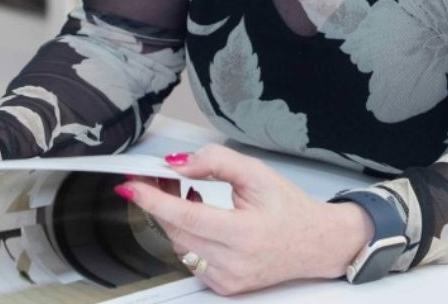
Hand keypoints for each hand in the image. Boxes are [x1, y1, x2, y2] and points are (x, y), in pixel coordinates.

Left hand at [117, 144, 372, 294]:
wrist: (315, 243)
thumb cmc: (289, 207)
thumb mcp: (256, 172)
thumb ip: (216, 162)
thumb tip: (179, 163)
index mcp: (243, 233)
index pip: (186, 216)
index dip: (154, 201)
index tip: (132, 187)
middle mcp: (232, 263)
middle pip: (177, 230)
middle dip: (160, 201)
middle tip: (156, 176)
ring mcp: (226, 279)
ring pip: (180, 244)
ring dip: (172, 216)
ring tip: (182, 190)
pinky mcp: (223, 286)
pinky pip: (191, 257)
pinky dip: (187, 233)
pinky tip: (196, 213)